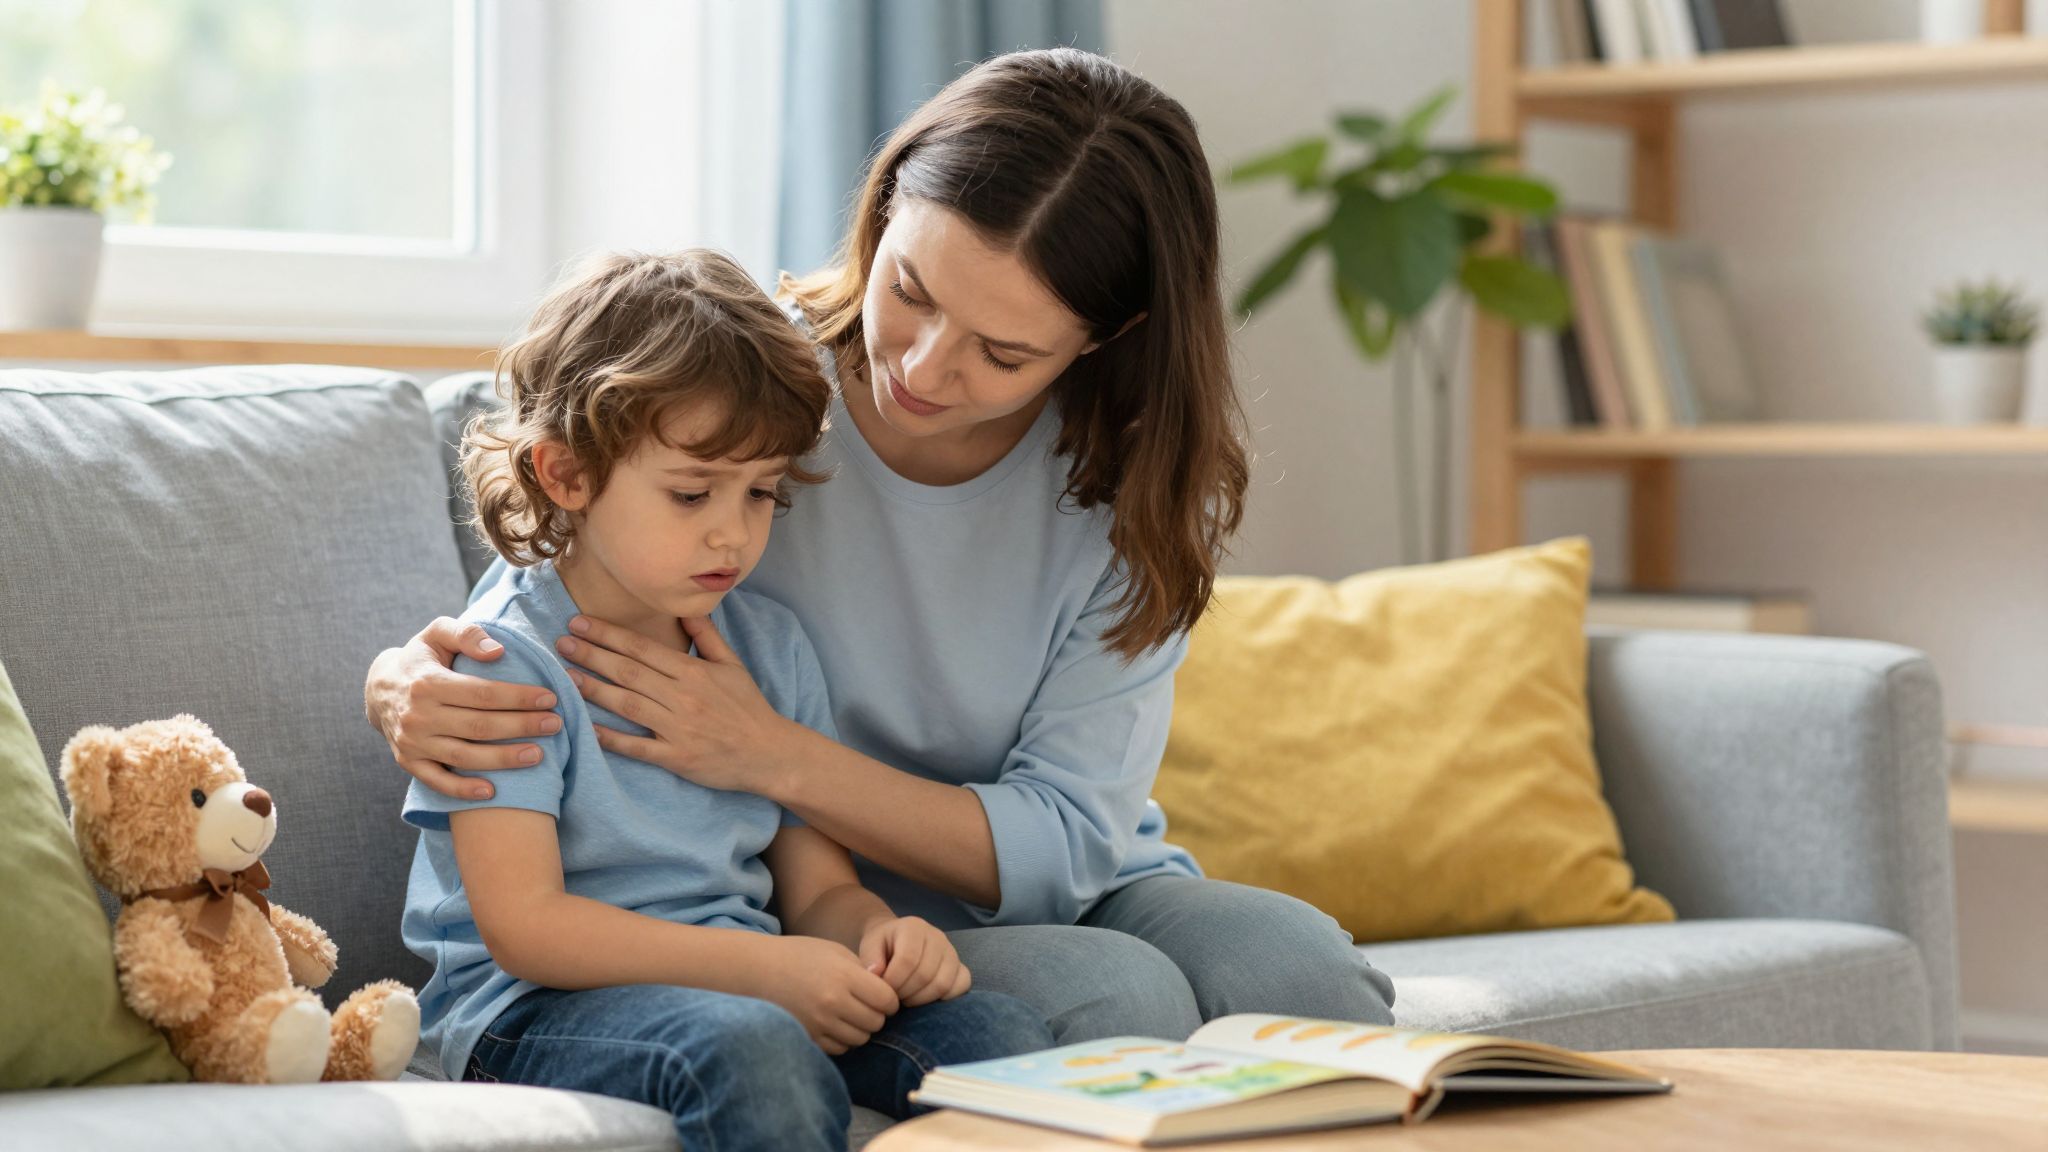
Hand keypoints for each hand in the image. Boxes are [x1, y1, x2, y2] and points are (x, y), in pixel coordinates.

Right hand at [365, 617, 562, 799]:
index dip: (518, 697)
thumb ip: (467, 634)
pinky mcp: (408, 762)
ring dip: (503, 759)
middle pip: (479, 726)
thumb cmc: (421, 657)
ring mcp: (412, 742)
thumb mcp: (437, 633)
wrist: (379, 688)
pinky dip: (463, 790)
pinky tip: (492, 792)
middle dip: (521, 726)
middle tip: (555, 724)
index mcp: (428, 683)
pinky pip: (437, 781)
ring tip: (538, 755)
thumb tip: (498, 651)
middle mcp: (417, 715)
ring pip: (464, 756)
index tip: (550, 698)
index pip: (482, 693)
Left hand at [553, 614, 798, 795]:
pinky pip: (637, 747)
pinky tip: (586, 728)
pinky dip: (611, 738)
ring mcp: (678, 729)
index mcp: (694, 672)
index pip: (643, 649)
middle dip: (592, 655)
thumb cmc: (749, 707)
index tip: (580, 623)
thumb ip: (707, 636)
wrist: (770, 753)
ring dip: (593, 689)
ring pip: (627, 705)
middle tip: (561, 643)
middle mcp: (683, 698)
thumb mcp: (733, 666)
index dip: (608, 635)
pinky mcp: (676, 758)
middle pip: (628, 672)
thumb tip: (685, 608)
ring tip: (566, 676)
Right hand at [751, 936, 900, 1053]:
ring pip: (860, 1039)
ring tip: (848, 1013)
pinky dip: (843, 1039)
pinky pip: (840, 1048)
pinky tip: (834, 1023)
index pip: (887, 1000)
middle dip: (876, 1014)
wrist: (756, 970)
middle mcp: (833, 1003)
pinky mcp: (808, 1038)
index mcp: (844, 977)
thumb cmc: (799, 956)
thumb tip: (888, 993)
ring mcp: (819, 1024)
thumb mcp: (835, 952)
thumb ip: (863, 972)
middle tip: (865, 1004)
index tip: (881, 994)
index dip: (889, 998)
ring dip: (860, 1028)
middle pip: (876, 1022)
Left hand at [858, 916, 971, 1007]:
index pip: (907, 959)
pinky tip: (926, 999)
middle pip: (925, 974)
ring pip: (943, 984)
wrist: (897, 939)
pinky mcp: (961, 966)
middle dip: (905, 993)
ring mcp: (952, 952)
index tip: (883, 990)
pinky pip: (962, 985)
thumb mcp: (870, 945)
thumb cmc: (882, 945)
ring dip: (921, 999)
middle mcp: (937, 936)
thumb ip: (869, 958)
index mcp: (914, 927)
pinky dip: (945, 999)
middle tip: (893, 998)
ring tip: (907, 999)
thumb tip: (876, 973)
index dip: (893, 981)